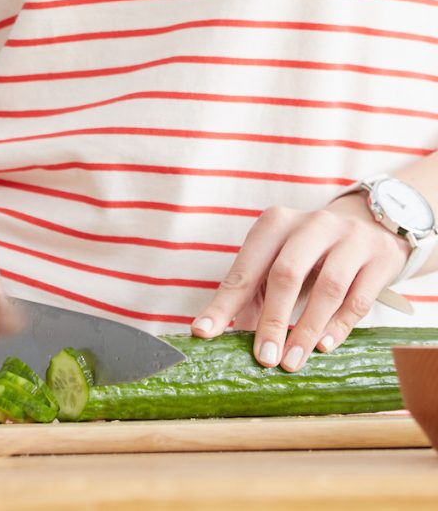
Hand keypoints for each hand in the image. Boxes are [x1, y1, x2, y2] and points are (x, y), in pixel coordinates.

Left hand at [190, 193, 410, 371]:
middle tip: (264, 358)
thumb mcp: (277, 262)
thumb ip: (252, 295)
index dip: (223, 304)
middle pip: (286, 274)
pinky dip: (340, 325)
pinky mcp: (380, 256)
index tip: (203, 333)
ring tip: (292, 362)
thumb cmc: (310, 252)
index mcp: (275, 224)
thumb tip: (220, 336)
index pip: (244, 269)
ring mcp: (350, 237)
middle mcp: (312, 224)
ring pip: (328, 288)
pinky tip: (324, 346)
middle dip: (272, 320)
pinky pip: (359, 297)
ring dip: (307, 329)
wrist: (371, 224)